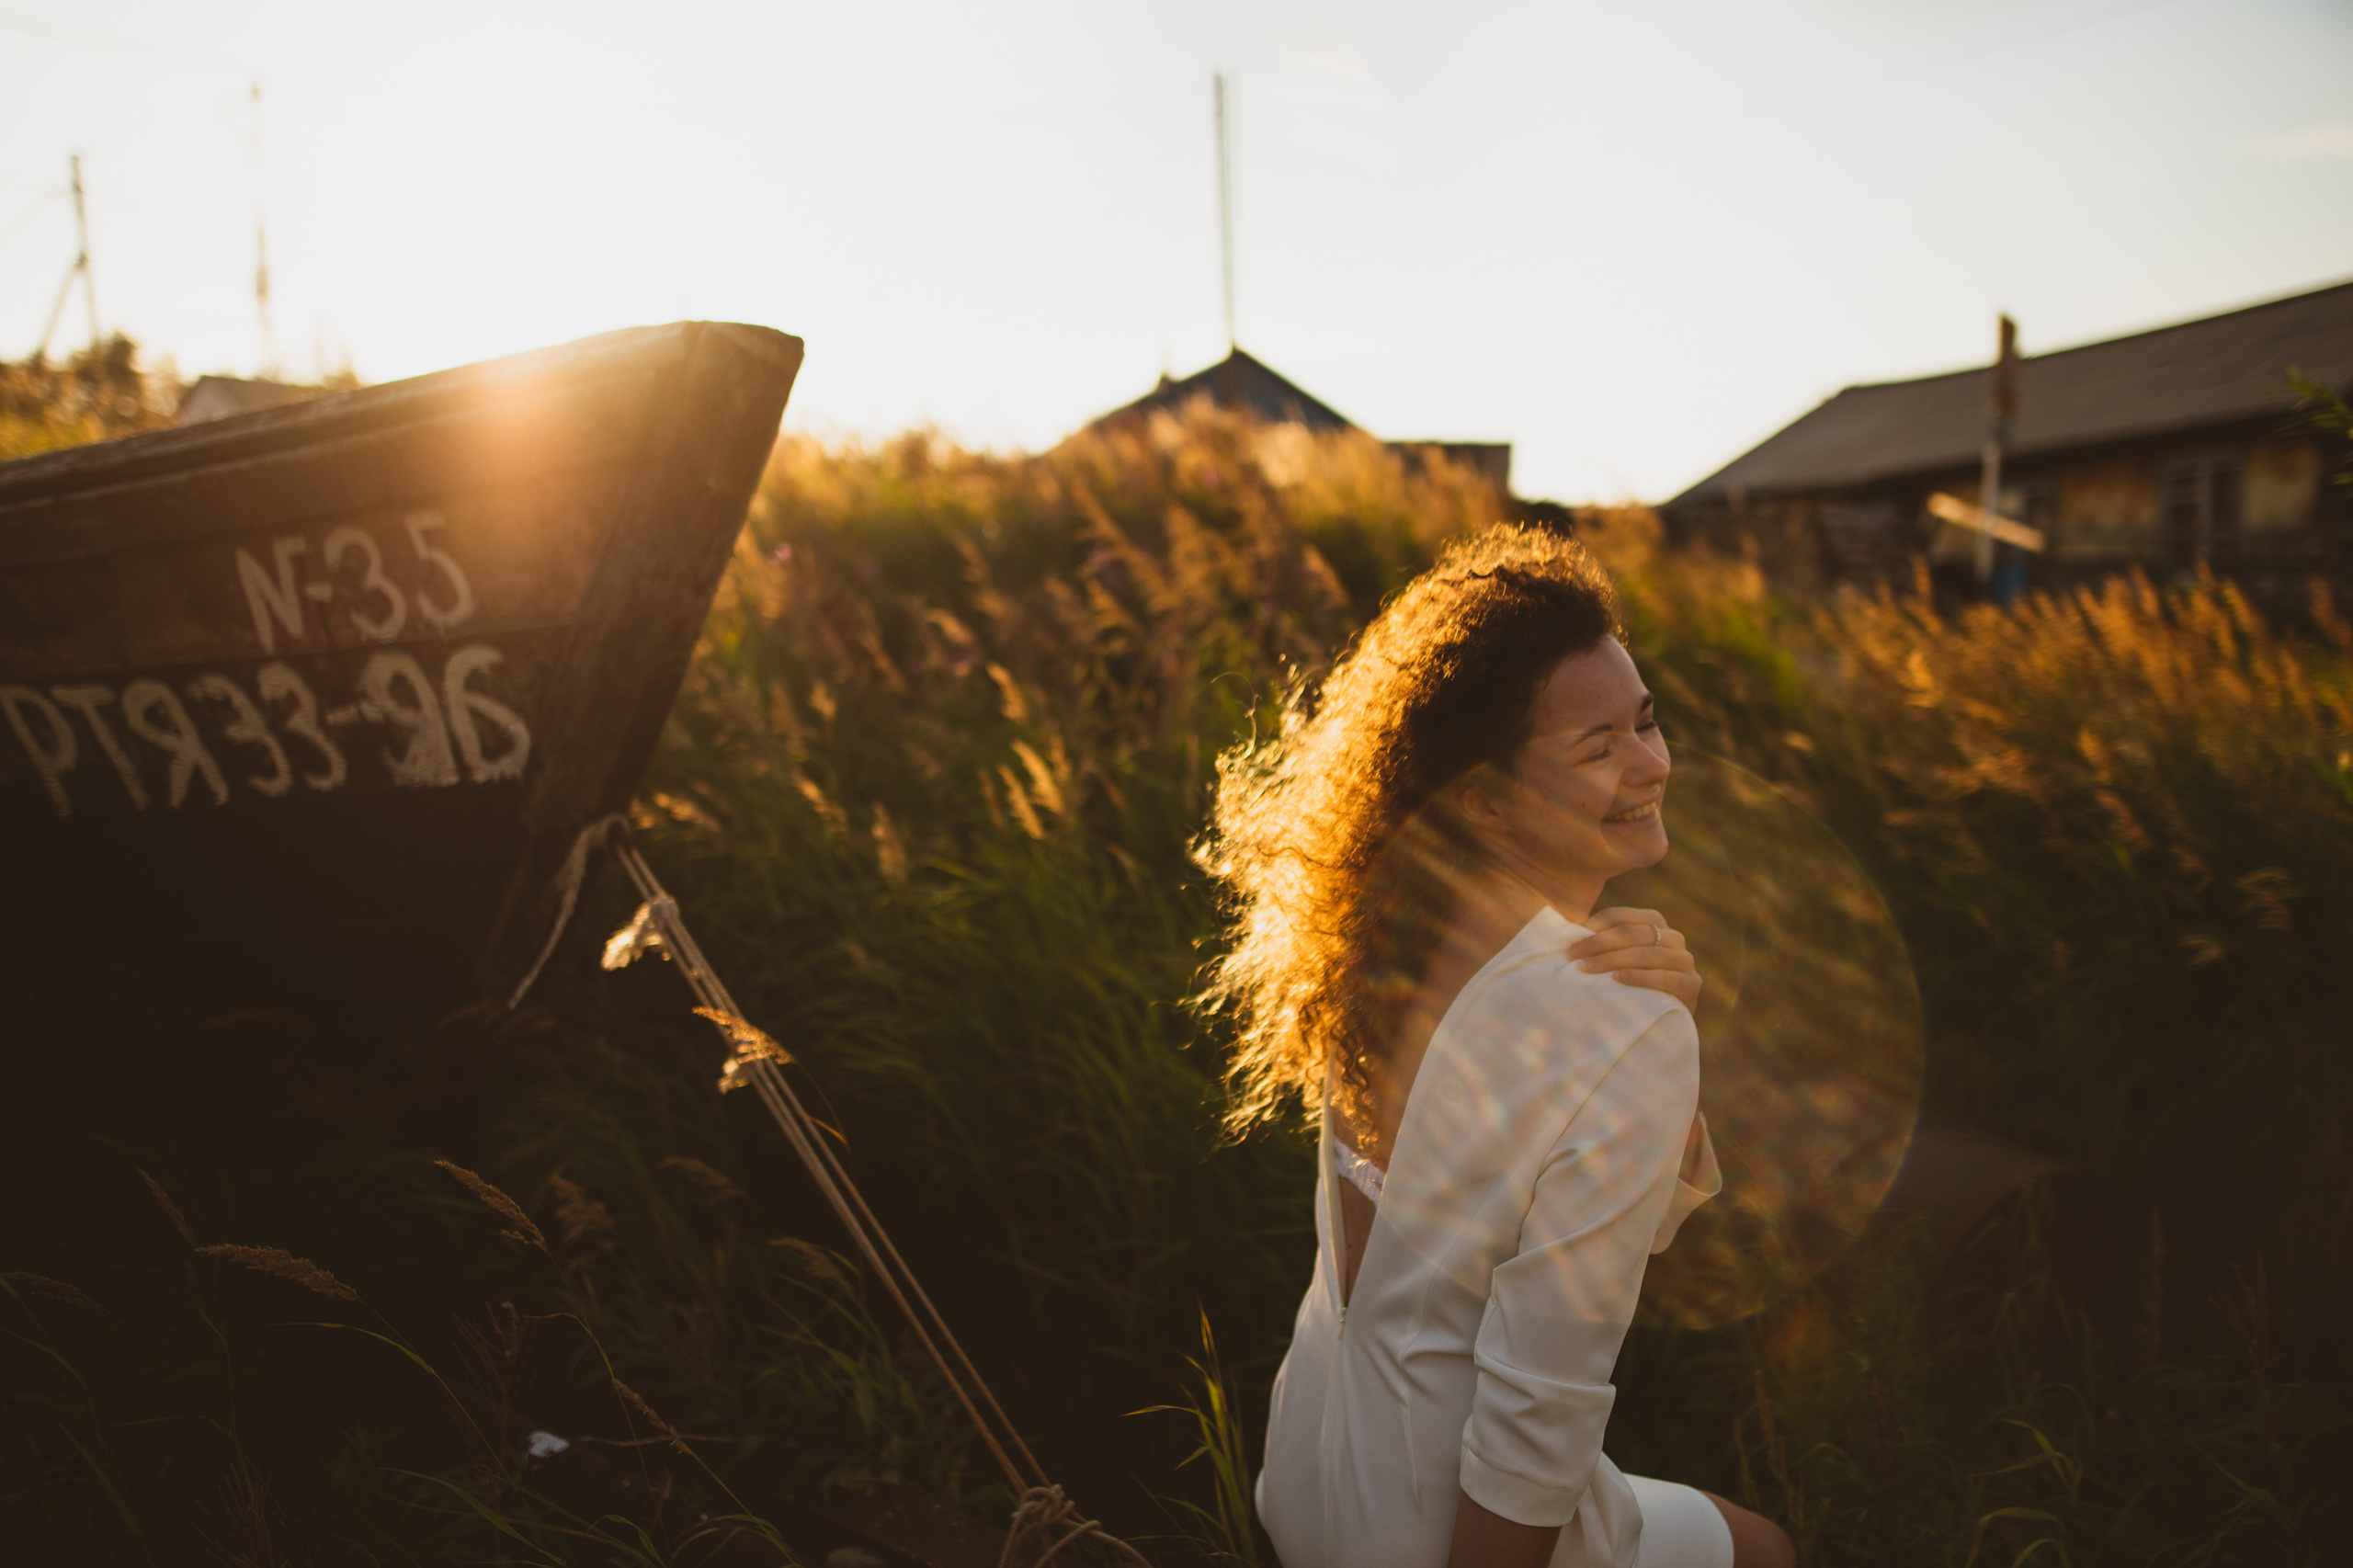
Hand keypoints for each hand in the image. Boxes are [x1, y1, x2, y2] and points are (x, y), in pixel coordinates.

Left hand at [1568, 906, 1702, 1011]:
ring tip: (1589, 969)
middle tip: (1575, 959)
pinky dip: (1641, 977)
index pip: (1620, 916)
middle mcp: (1673, 936)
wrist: (1661, 1021)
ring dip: (1615, 959)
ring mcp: (1685, 960)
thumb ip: (1599, 943)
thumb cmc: (1627, 985)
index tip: (1571, 946)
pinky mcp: (1692, 984)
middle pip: (1633, 933)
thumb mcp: (1615, 959)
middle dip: (1600, 944)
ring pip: (1649, 953)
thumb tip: (1564, 932)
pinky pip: (1666, 977)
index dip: (1593, 928)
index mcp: (1653, 922)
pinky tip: (1618, 979)